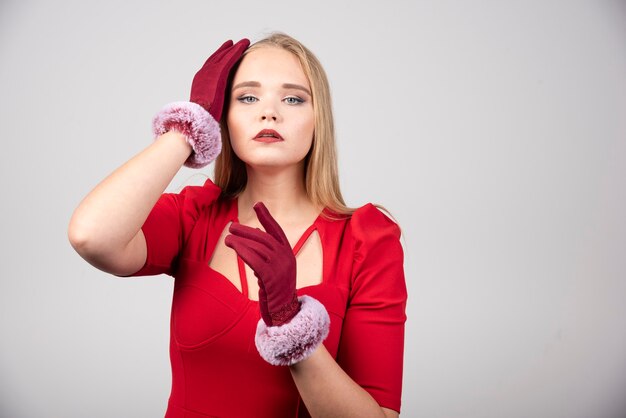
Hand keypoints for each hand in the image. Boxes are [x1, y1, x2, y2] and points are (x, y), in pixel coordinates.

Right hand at [190, 38, 249, 121]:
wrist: (198, 119)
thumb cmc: (203, 119)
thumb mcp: (208, 108)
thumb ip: (213, 103)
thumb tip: (218, 109)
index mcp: (200, 83)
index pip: (211, 68)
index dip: (219, 60)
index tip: (226, 55)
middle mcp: (203, 74)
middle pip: (216, 58)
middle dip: (225, 51)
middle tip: (234, 44)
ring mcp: (209, 73)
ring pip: (223, 56)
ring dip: (233, 48)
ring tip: (243, 42)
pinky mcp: (217, 74)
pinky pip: (228, 59)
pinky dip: (235, 51)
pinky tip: (243, 46)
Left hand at [225, 202, 300, 325]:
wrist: (284, 311)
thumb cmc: (276, 290)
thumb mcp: (275, 268)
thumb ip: (267, 254)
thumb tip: (253, 239)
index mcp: (287, 253)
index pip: (276, 230)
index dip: (266, 217)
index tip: (257, 204)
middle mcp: (286, 257)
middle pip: (264, 237)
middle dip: (246, 230)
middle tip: (231, 227)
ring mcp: (280, 267)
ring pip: (258, 248)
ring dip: (241, 241)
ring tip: (228, 239)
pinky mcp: (271, 278)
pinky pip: (255, 260)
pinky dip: (244, 251)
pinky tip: (234, 248)